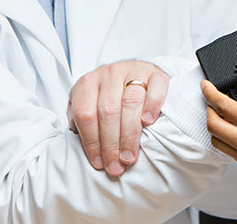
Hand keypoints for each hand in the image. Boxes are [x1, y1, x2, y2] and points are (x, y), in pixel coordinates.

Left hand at [68, 60, 168, 176]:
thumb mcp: (88, 105)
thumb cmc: (108, 97)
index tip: (98, 162)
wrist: (133, 74)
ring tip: (129, 156)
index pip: (85, 114)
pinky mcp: (155, 72)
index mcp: (87, 83)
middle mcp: (109, 73)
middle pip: (108, 111)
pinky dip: (152, 105)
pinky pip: (156, 87)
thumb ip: (81, 123)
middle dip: (111, 143)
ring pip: (130, 102)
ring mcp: (133, 70)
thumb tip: (82, 149)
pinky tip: (148, 122)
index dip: (91, 141)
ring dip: (130, 134)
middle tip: (116, 166)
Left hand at [204, 55, 236, 205]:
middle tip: (213, 100)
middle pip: (213, 125)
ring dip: (216, 128)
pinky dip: (228, 142)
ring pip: (218, 143)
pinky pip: (231, 155)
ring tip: (224, 117)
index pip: (223, 105)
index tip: (205, 85)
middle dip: (208, 109)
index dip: (210, 92)